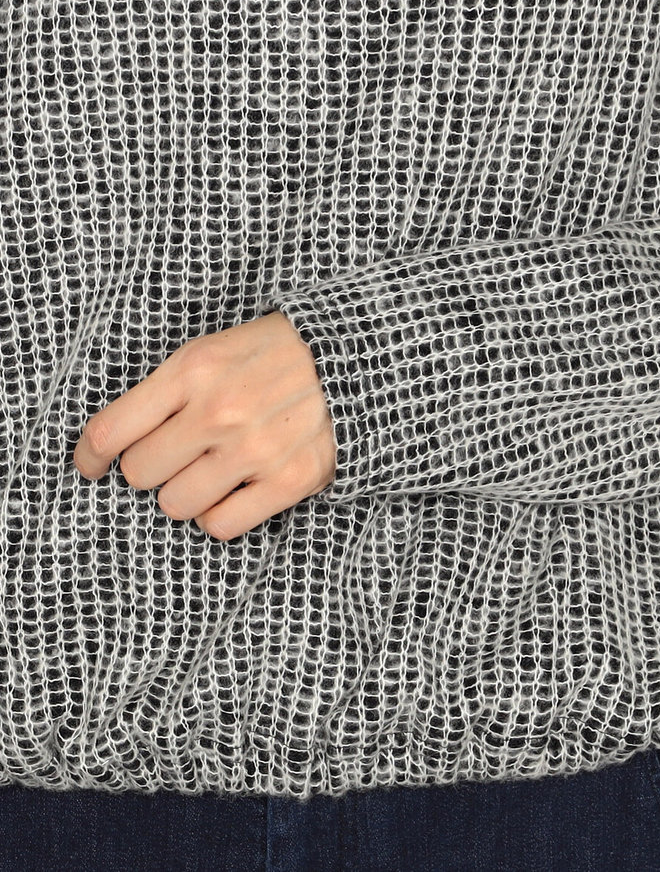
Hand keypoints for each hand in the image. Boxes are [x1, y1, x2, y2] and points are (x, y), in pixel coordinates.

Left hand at [72, 312, 336, 539]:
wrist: (354, 358)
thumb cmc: (275, 353)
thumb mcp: (213, 348)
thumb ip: (165, 389)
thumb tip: (113, 444)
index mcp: (193, 369)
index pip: (111, 431)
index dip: (90, 455)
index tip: (91, 466)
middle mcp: (218, 412)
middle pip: (140, 474)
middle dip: (152, 467)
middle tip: (178, 454)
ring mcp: (254, 450)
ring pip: (176, 505)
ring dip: (187, 493)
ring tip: (212, 470)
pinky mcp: (289, 481)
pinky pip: (220, 526)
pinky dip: (221, 514)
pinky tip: (236, 490)